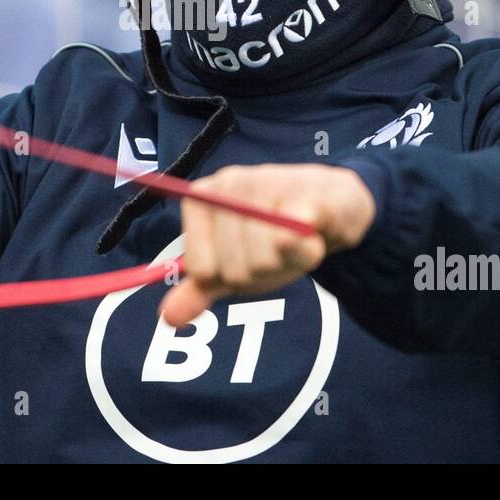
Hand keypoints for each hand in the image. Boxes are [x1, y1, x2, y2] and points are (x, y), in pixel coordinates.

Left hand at [159, 163, 374, 327]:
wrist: (331, 204)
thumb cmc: (277, 234)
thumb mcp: (235, 264)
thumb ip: (201, 289)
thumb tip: (168, 318)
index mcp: (202, 199)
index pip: (202, 270)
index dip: (230, 277)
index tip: (247, 257)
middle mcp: (228, 184)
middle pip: (234, 269)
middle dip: (262, 272)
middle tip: (278, 249)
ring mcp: (265, 181)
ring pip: (263, 258)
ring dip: (288, 262)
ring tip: (294, 240)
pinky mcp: (302, 192)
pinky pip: (293, 242)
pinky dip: (307, 251)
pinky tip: (312, 233)